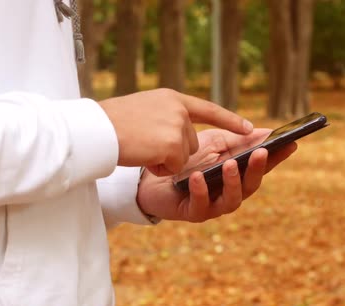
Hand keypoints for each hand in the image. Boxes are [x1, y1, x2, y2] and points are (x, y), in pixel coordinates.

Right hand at [99, 88, 252, 175]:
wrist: (95, 130)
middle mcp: (178, 110)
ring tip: (141, 148)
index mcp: (171, 99)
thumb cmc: (110, 124)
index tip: (249, 128)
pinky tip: (142, 156)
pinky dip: (159, 167)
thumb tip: (178, 138)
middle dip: (172, 151)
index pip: (207, 109)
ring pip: (183, 156)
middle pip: (190, 141)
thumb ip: (164, 117)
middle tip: (146, 144)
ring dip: (164, 159)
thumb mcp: (142, 111)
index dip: (228, 120)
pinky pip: (175, 166)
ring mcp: (177, 127)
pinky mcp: (174, 145)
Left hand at [136, 129, 297, 221]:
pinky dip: (201, 190)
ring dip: (233, 182)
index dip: (277, 156)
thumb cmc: (187, 159)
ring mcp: (213, 205)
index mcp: (238, 175)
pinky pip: (201, 205)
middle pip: (251, 185)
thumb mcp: (213, 143)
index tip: (291, 143)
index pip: (262, 166)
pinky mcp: (193, 212)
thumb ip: (238, 139)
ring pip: (232, 200)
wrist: (152, 176)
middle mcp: (230, 193)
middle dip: (257, 168)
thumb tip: (267, 132)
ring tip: (230, 164)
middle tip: (261, 152)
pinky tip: (198, 176)